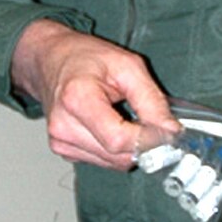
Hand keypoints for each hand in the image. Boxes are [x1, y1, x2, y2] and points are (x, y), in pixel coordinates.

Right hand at [11, 20, 177, 168]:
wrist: (50, 59)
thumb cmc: (83, 58)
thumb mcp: (127, 65)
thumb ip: (151, 99)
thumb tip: (170, 130)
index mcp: (77, 99)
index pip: (119, 140)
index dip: (149, 139)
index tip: (167, 131)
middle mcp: (64, 126)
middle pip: (118, 156)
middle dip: (142, 143)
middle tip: (150, 122)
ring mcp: (60, 141)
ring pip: (113, 163)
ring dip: (129, 147)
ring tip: (124, 118)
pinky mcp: (63, 150)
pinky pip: (102, 161)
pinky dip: (114, 149)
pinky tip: (109, 125)